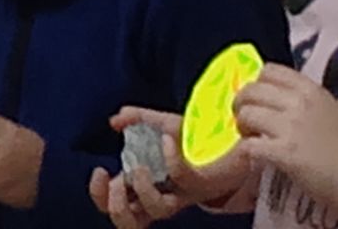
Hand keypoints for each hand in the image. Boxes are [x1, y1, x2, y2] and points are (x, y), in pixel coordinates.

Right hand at [88, 107, 253, 226]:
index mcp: (150, 186)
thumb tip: (114, 121)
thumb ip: (137, 119)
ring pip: (158, 210)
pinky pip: (182, 178)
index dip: (102, 198)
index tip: (100, 172)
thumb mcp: (164, 124)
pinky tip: (167, 138)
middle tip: (116, 183)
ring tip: (139, 168)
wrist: (237, 138)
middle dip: (117, 207)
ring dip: (141, 189)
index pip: (119, 206)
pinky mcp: (203, 184)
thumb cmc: (202, 138)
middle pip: (132, 223)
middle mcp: (165, 196)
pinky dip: (170, 158)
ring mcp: (185, 194)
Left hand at [234, 64, 337, 211]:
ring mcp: (290, 127)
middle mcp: (298, 102)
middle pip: (251, 90)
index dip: (257, 84)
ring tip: (251, 138)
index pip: (269, 70)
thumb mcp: (327, 110)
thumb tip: (272, 100)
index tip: (258, 99)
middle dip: (242, 104)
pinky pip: (249, 145)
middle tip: (247, 120)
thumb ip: (301, 101)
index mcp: (310, 90)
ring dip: (242, 126)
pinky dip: (247, 151)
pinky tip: (256, 157)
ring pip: (246, 114)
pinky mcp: (284, 153)